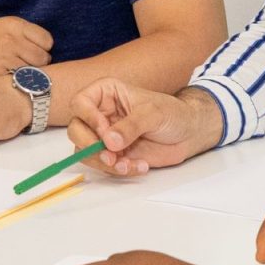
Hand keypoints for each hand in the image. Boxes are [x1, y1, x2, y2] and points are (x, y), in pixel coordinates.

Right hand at [0, 16, 52, 77]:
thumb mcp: (1, 28)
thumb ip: (23, 36)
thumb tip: (46, 51)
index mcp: (14, 24)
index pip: (47, 40)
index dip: (42, 48)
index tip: (32, 52)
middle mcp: (11, 40)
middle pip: (44, 58)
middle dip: (37, 64)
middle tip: (23, 66)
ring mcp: (4, 58)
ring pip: (34, 73)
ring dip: (28, 77)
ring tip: (16, 75)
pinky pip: (20, 83)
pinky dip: (17, 85)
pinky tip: (8, 82)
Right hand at [67, 81, 221, 176]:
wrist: (188, 134)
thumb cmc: (172, 113)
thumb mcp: (154, 113)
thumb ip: (131, 125)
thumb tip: (110, 142)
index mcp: (106, 93)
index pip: (80, 102)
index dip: (88, 118)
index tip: (105, 132)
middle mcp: (100, 114)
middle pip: (76, 130)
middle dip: (91, 147)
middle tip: (111, 156)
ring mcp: (104, 136)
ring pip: (84, 151)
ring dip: (104, 163)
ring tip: (128, 165)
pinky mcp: (112, 154)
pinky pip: (102, 165)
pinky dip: (117, 171)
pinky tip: (138, 166)